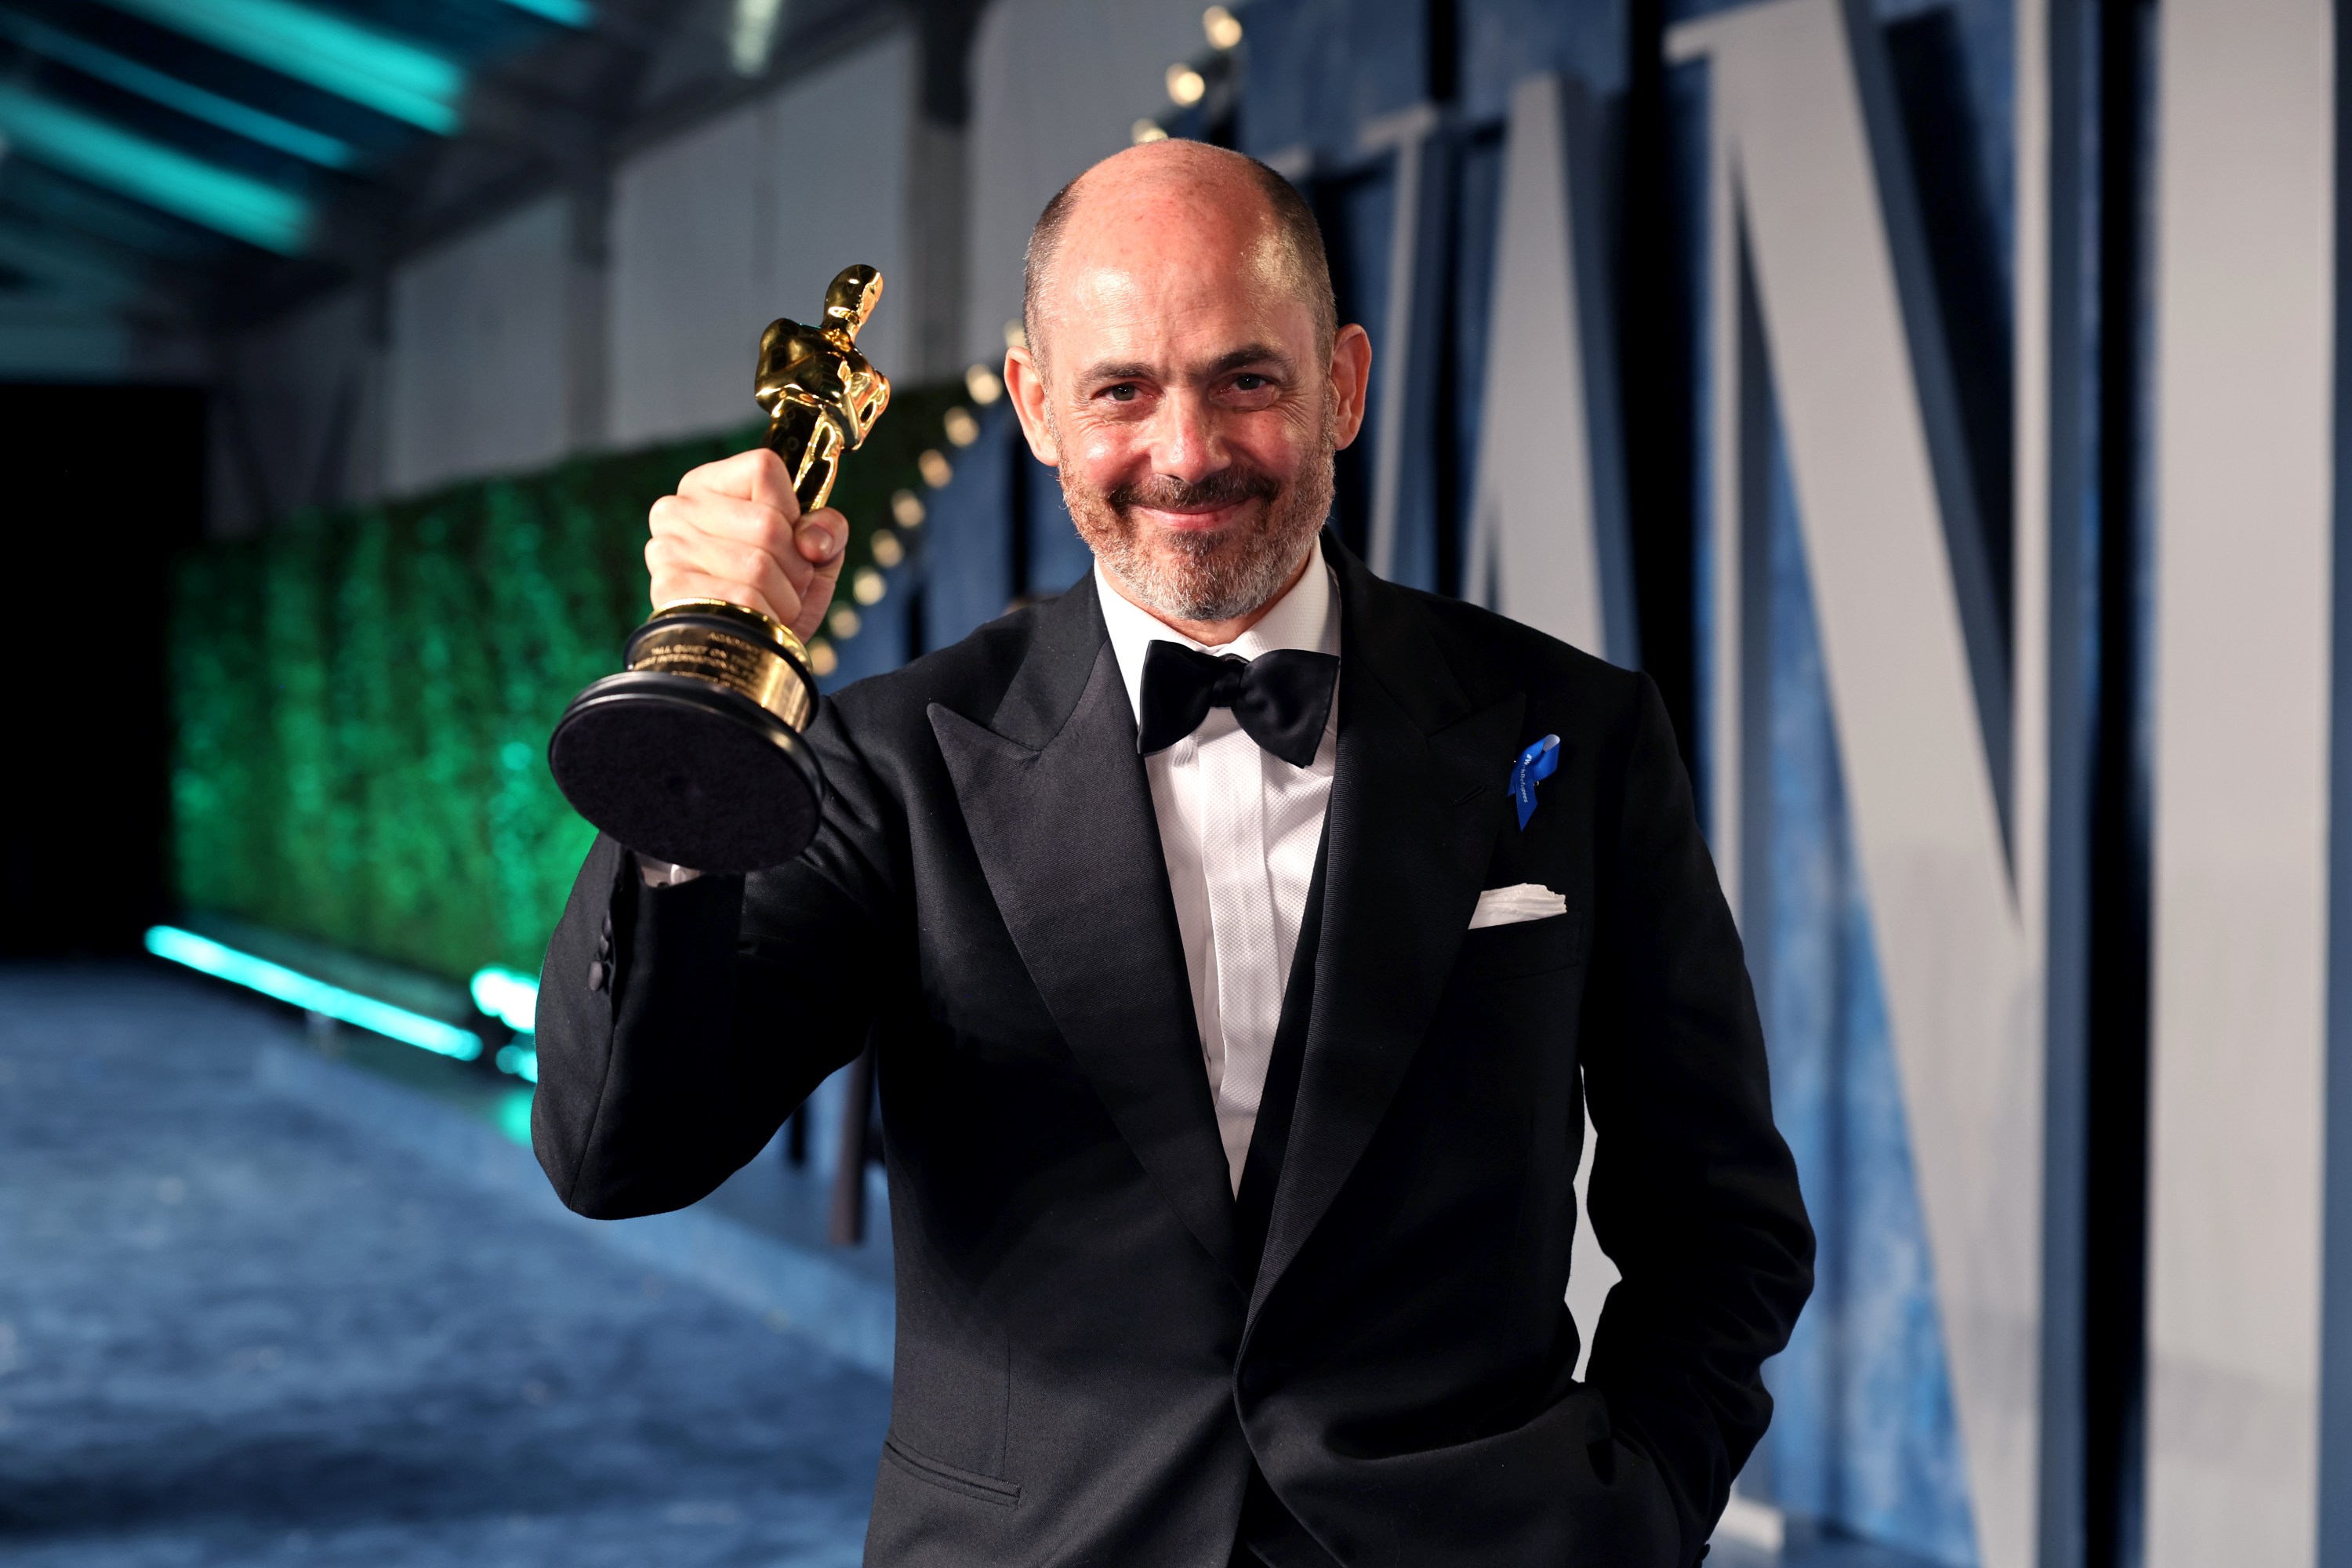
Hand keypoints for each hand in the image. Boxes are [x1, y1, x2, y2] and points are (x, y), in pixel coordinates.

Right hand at [645, 448, 847, 645]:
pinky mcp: (668, 590)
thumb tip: (813, 540)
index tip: (791, 540)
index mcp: (708, 484)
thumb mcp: (813, 553)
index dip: (793, 511)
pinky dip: (765, 618)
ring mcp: (668, 549)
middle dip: (796, 567)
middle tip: (786, 585)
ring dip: (784, 598)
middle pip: (768, 524)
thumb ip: (827, 529)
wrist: (746, 656)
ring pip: (758, 567)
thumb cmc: (777, 595)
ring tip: (772, 606)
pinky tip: (755, 622)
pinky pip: (741, 600)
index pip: (764, 470)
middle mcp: (678, 509)